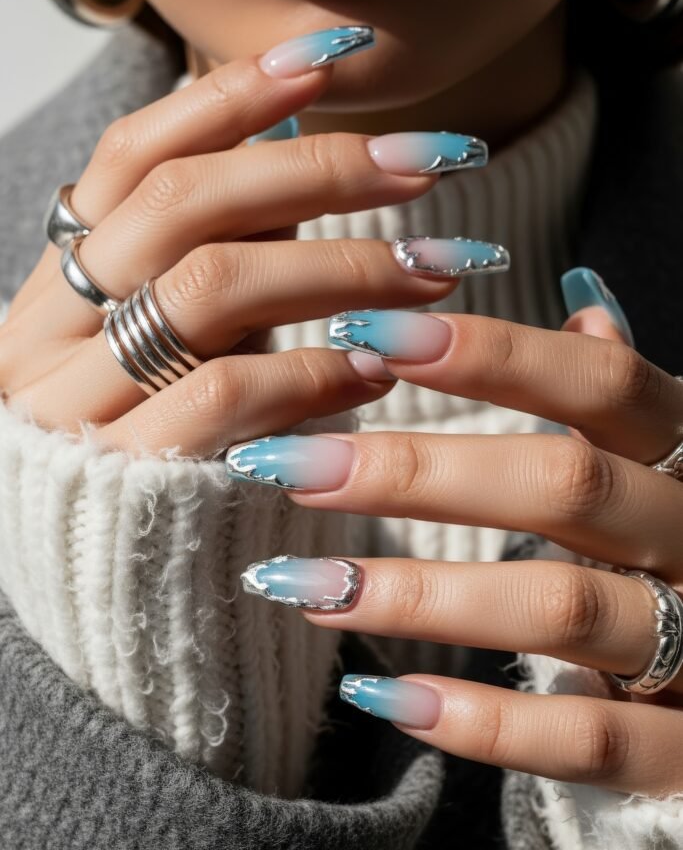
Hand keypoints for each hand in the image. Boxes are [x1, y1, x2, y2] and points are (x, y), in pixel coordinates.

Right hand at [0, 25, 489, 453]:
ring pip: (212, 286)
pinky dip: (316, 371)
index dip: (234, 95)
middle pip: (184, 202)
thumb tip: (311, 158)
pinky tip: (380, 369)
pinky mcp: (124, 475)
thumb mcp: (171, 337)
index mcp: (59, 276)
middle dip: (320, 170)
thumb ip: (216, 254)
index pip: (137, 152)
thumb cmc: (156, 444)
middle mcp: (49, 326)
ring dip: (342, 267)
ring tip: (436, 266)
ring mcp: (74, 401)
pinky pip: (227, 395)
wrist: (108, 588)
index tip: (334, 56)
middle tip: (430, 163)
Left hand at [230, 296, 682, 795]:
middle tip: (292, 465)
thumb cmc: (678, 546)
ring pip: (560, 609)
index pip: (601, 382)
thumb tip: (581, 301)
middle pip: (564, 486)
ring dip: (419, 596)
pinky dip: (480, 723)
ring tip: (303, 583)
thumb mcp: (667, 457)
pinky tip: (380, 694)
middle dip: (416, 472)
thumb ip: (619, 395)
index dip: (491, 351)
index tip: (368, 333)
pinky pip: (588, 740)